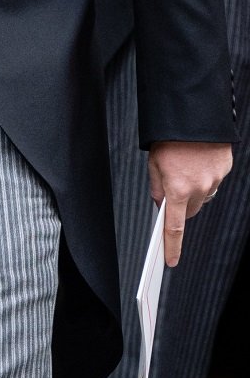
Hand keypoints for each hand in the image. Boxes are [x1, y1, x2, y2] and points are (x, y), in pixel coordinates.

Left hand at [147, 140, 232, 267]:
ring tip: (185, 168)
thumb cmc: (170, 139)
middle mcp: (199, 189)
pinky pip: (212, 181)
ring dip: (193, 190)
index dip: (172, 246)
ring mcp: (214, 181)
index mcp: (177, 189)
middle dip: (180, 205)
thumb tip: (161, 206)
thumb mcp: (154, 163)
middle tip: (172, 185)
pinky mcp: (224, 171)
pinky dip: (204, 176)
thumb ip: (157, 188)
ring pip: (202, 196)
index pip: (174, 228)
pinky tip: (197, 161)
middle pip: (189, 211)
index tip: (170, 261)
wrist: (193, 117)